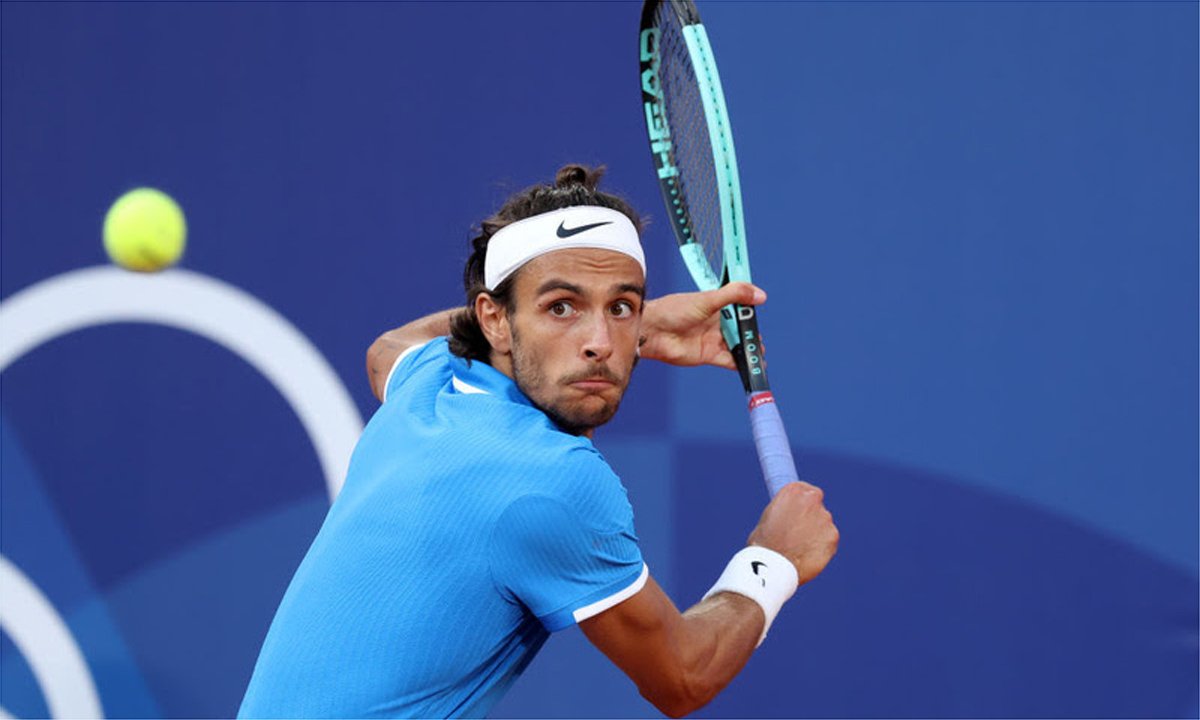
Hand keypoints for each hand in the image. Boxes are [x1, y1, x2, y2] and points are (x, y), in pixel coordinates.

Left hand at [640, 282, 766, 368]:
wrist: (652, 331)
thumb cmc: (674, 310)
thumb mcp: (708, 299)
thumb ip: (734, 295)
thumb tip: (760, 295)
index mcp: (716, 306)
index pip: (739, 308)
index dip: (750, 311)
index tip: (759, 313)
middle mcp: (716, 323)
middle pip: (740, 329)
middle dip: (752, 335)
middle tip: (760, 340)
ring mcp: (712, 339)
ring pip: (736, 346)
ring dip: (749, 351)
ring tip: (759, 355)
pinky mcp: (707, 355)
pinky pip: (728, 360)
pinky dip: (740, 364)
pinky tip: (749, 366)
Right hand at [747, 481, 838, 585]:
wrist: (771, 566)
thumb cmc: (764, 543)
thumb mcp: (770, 517)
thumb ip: (787, 511)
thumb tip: (795, 515)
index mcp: (793, 491)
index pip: (806, 491)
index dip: (803, 504)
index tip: (799, 513)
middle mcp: (812, 499)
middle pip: (817, 507)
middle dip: (811, 519)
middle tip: (798, 534)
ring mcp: (825, 517)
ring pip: (823, 525)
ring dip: (816, 535)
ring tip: (798, 549)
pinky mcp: (833, 536)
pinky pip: (829, 541)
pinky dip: (821, 548)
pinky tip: (807, 556)